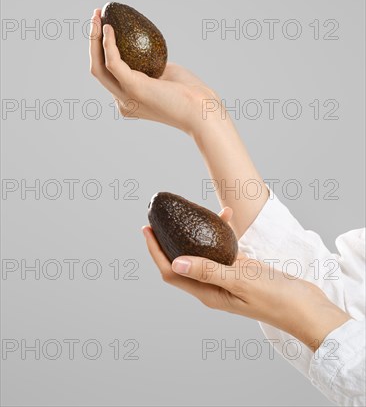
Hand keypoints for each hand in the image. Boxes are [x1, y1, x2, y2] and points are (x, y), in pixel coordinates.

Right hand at [89, 8, 217, 134]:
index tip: (105, 26)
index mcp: (129, 101)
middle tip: (97, 16)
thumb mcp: (167, 75)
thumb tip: (144, 46)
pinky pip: (113, 62)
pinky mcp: (133, 88)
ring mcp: (125, 98)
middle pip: (97, 69)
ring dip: (94, 38)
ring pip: (99, 66)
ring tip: (98, 15)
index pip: (108, 75)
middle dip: (93, 41)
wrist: (203, 111)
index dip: (101, 51)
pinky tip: (109, 28)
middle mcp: (123, 102)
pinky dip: (108, 44)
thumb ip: (152, 66)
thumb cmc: (191, 94)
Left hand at [143, 209, 349, 351]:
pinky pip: (224, 247)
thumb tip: (176, 263)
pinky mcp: (241, 269)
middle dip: (167, 240)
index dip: (155, 252)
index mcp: (207, 293)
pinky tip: (227, 215)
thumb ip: (209, 271)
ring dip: (196, 231)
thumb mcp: (240, 283)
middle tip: (159, 217)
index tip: (146, 229)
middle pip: (181, 261)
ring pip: (203, 251)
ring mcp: (227, 277)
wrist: (305, 307)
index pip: (171, 272)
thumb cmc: (275, 299)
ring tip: (192, 208)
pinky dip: (222, 231)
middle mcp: (213, 286)